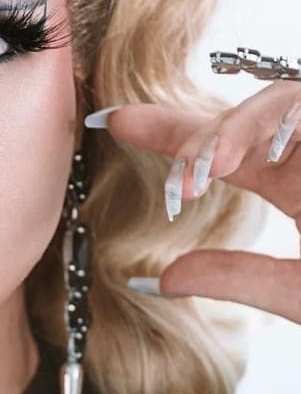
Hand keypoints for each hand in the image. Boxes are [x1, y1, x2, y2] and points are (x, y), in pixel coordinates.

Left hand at [91, 81, 300, 322]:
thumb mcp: (299, 294)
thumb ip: (236, 279)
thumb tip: (161, 280)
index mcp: (295, 186)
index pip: (222, 152)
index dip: (168, 134)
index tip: (111, 122)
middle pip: (241, 120)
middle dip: (190, 135)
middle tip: (144, 151)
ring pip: (273, 100)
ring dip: (227, 132)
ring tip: (197, 176)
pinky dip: (278, 117)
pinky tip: (251, 154)